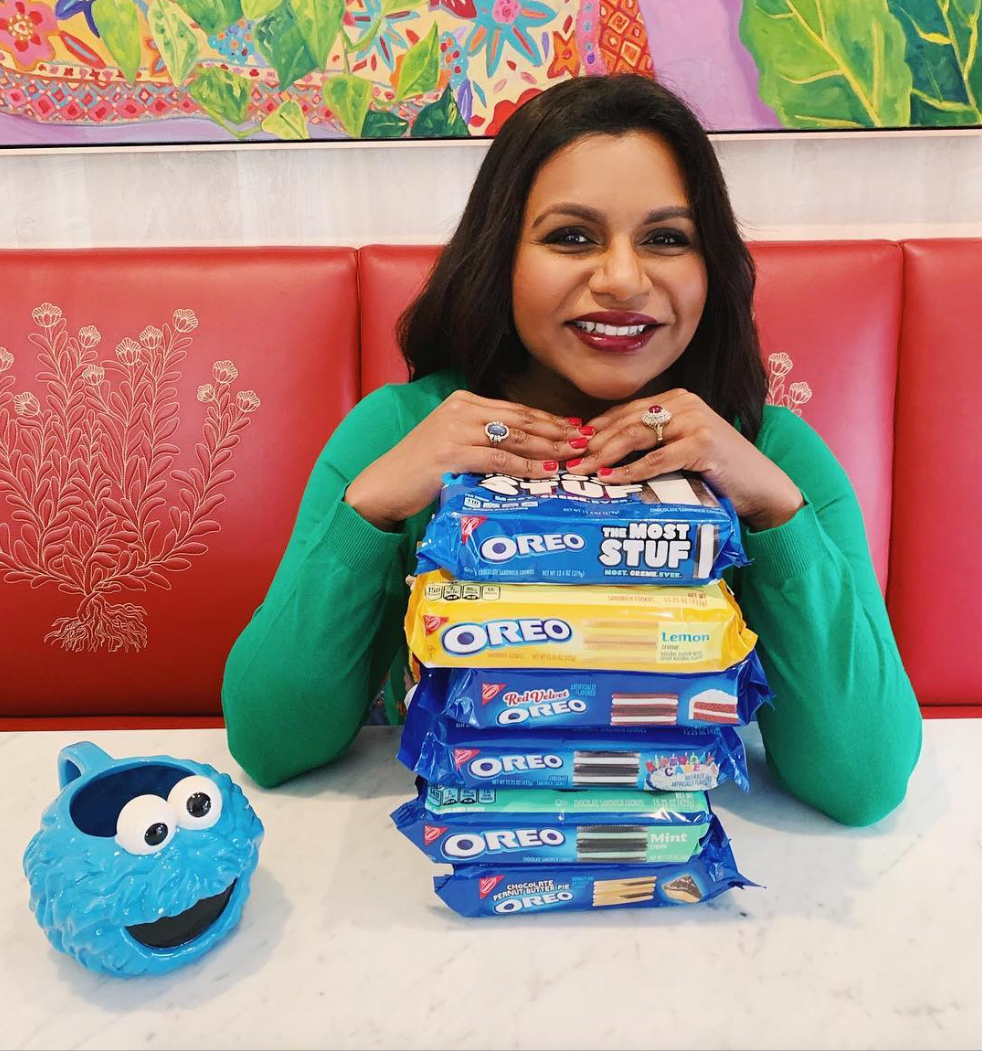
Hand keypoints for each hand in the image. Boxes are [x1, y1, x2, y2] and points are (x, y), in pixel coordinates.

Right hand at [345, 390, 585, 529]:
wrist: (384, 485)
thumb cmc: (420, 469)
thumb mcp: (453, 443)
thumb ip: (482, 438)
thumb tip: (523, 447)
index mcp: (464, 402)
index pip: (516, 409)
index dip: (549, 419)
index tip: (575, 428)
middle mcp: (461, 409)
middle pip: (520, 419)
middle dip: (556, 431)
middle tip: (584, 441)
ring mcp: (455, 430)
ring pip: (514, 437)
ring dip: (548, 448)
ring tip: (573, 456)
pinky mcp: (452, 453)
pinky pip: (499, 459)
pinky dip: (526, 466)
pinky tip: (545, 472)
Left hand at [571, 389, 803, 530]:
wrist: (760, 486)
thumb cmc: (717, 471)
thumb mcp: (680, 449)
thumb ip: (650, 443)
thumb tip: (602, 455)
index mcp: (676, 399)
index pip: (624, 412)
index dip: (595, 429)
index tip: (571, 447)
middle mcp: (684, 403)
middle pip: (626, 422)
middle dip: (593, 443)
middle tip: (567, 462)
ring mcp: (695, 421)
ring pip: (636, 436)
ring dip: (604, 455)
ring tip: (582, 471)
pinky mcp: (703, 443)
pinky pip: (657, 459)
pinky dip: (631, 471)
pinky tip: (611, 480)